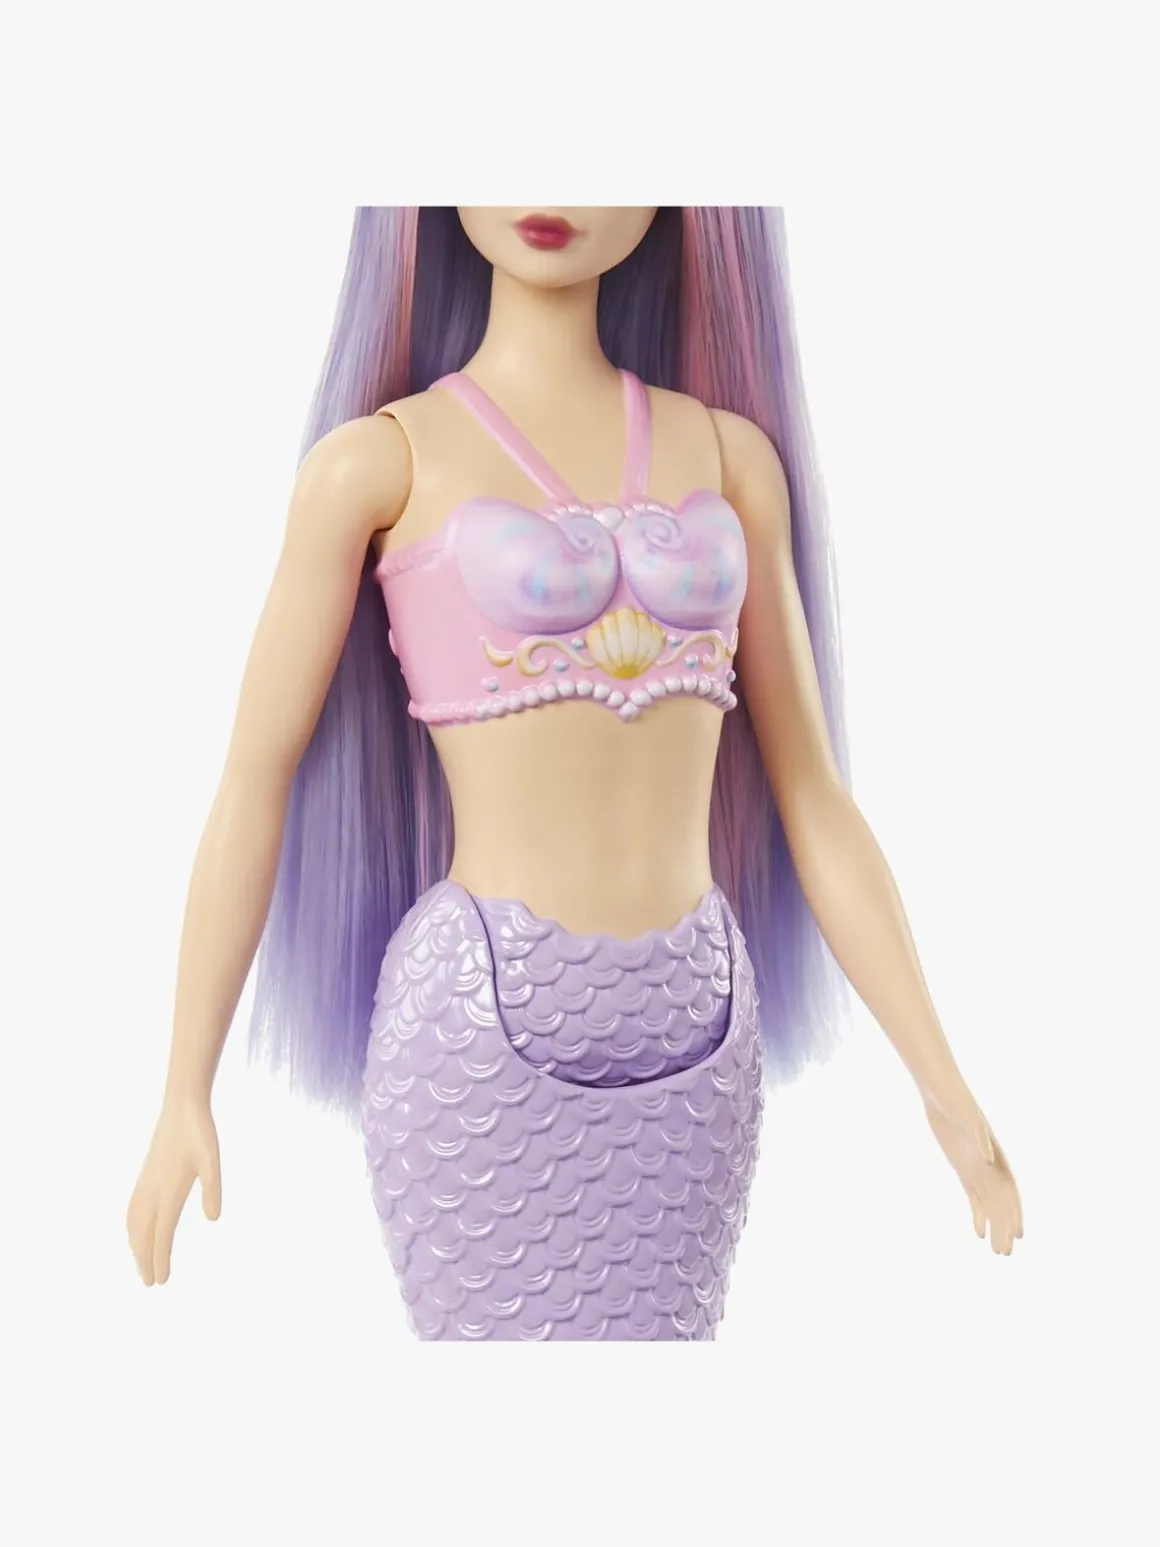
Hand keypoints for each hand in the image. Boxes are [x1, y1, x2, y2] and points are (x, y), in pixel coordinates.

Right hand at [126, 1096, 221, 1284]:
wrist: (181, 1107)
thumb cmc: (200, 1133)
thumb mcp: (213, 1161)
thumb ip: (212, 1189)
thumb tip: (214, 1219)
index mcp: (169, 1192)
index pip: (161, 1235)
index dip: (159, 1259)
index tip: (160, 1281)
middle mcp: (152, 1191)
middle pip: (143, 1234)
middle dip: (145, 1259)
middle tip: (150, 1283)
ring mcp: (145, 1183)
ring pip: (134, 1223)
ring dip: (135, 1245)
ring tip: (140, 1263)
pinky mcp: (145, 1175)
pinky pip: (132, 1209)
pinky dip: (131, 1227)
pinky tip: (135, 1231)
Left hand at [922, 1080, 1022, 1254]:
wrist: (940, 1091)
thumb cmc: (955, 1100)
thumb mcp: (968, 1116)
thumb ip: (979, 1136)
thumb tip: (990, 1160)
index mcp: (995, 1156)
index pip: (1009, 1190)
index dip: (1015, 1212)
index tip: (1019, 1234)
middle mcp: (990, 1166)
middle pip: (1001, 1203)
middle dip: (1005, 1227)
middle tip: (1005, 1253)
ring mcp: (977, 1169)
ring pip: (989, 1204)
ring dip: (994, 1227)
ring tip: (998, 1251)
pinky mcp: (963, 1169)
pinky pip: (973, 1197)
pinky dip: (977, 1215)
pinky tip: (978, 1233)